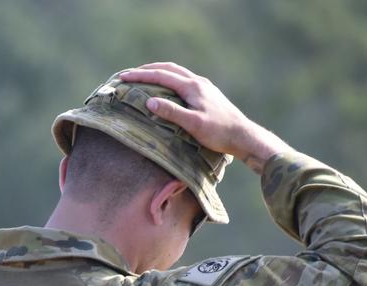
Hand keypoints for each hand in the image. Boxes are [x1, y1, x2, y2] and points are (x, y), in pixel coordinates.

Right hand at [119, 62, 289, 173]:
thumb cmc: (218, 132)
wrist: (243, 136)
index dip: (140, 75)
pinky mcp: (206, 94)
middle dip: (147, 69)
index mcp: (192, 86)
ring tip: (143, 77)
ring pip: (177, 73)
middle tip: (129, 74)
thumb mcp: (193, 124)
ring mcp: (203, 87)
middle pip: (168, 68)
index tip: (123, 77)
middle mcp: (198, 82)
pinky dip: (168, 79)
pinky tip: (165, 88)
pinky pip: (183, 80)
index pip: (161, 75)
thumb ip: (171, 112)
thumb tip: (149, 101)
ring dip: (158, 72)